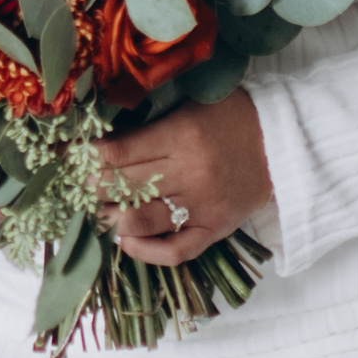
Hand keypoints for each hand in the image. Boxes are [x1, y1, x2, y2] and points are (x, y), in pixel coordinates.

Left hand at [93, 93, 269, 267]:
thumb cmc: (231, 117)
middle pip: (123, 188)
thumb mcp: (190, 105)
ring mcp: (203, 206)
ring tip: (101, 211)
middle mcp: (189, 174)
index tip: (74, 157)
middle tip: (83, 185)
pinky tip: (127, 243)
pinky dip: (146, 252)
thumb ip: (150, 121)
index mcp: (180, 136)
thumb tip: (101, 139)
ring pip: (141, 221)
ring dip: (112, 218)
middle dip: (93, 188)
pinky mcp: (215, 229)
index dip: (88, 157)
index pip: (118, 153)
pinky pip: (175, 251)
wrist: (282, 142)